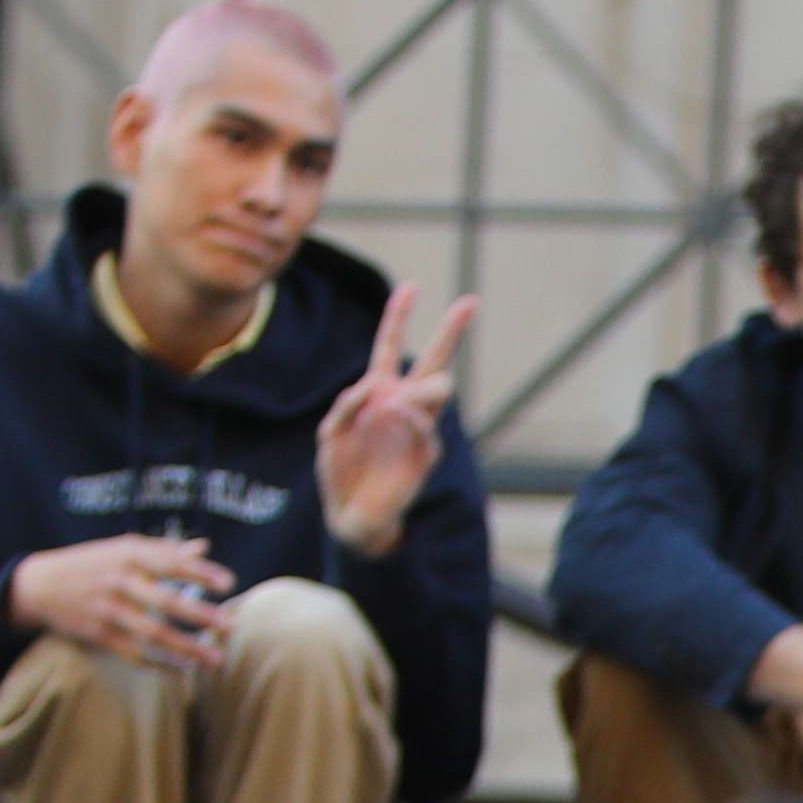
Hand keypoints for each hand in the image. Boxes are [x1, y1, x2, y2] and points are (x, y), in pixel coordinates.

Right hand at [13, 533, 232, 673]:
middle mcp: (119, 579)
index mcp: (129, 553)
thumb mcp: (123, 549)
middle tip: (231, 626)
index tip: (228, 584)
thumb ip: (164, 551)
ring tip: (215, 659)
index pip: (171, 562)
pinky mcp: (98, 633)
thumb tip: (203, 547)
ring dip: (187, 648)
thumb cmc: (92, 564)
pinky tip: (183, 670)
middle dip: (200, 615)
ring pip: (153, 632)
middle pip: (165, 600)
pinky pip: (134, 653)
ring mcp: (108, 608)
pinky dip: (160, 664)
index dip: (201, 573)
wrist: (40, 584)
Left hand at [315, 284, 475, 557]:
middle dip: (451, 331)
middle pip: (433, 360)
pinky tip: (398, 415)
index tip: (410, 288)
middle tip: (471, 302)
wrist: (351, 515)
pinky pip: (425, 426)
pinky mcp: (426, 453)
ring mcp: (418, 427)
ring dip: (423, 390)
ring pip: (437, 391)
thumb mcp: (331, 432)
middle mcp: (403, 403)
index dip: (398, 317)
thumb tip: (379, 389)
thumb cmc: (339, 470)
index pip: (389, 347)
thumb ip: (349, 404)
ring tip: (399, 403)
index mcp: (379, 391)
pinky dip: (411, 418)